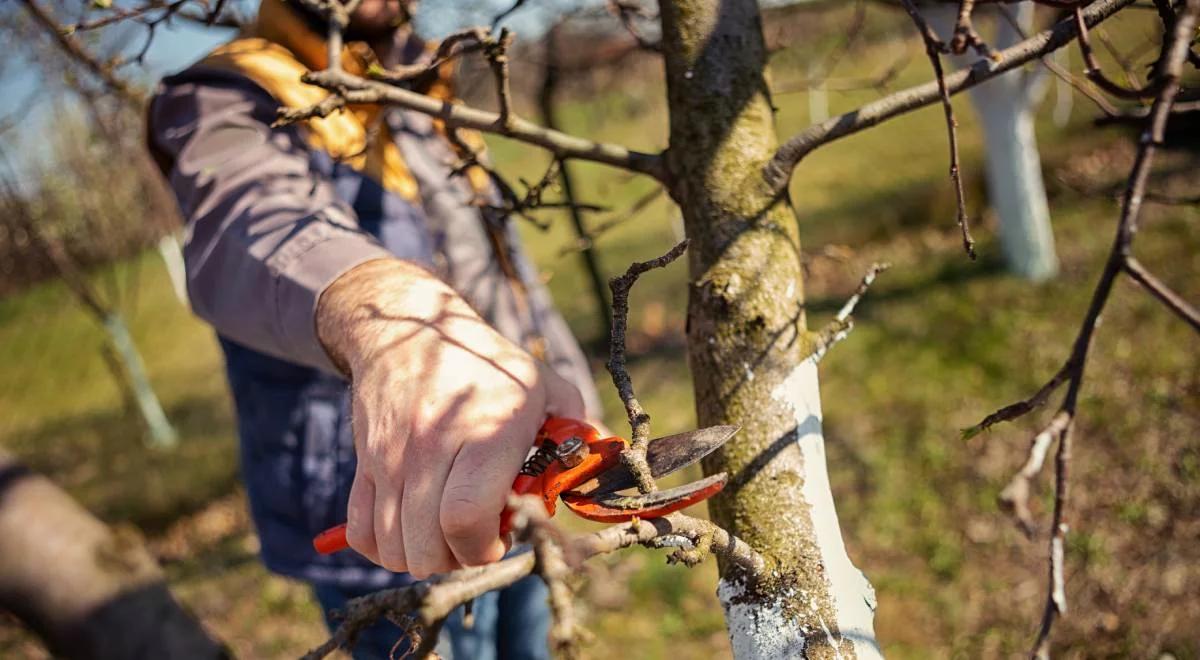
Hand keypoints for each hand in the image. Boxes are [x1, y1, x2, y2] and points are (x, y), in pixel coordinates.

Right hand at [317, 259, 585, 577]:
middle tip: (475, 536)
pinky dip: (383, 547)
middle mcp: (432, 448)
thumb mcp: (539, 382)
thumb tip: (604, 455)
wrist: (407, 327)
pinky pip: (362, 533)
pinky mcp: (365, 463)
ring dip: (423, 555)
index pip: (467, 518)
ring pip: (394, 547)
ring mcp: (392, 458)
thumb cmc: (484, 361)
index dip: (484, 548)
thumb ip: (575, 422)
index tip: (499, 539)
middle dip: (457, 558)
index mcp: (484, 431)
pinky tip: (410, 529)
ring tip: (445, 532)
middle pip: (428, 544)